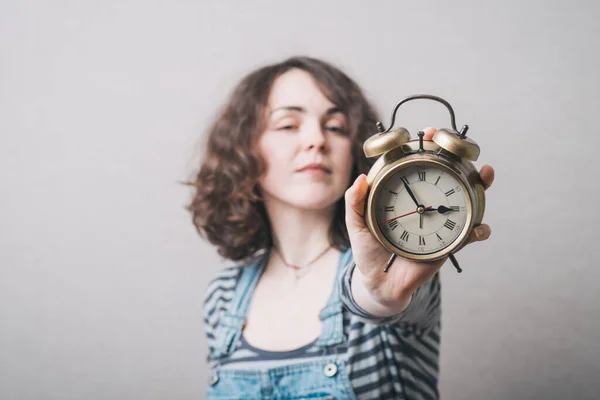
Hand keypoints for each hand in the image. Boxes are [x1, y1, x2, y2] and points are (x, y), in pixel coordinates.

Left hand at [345, 127, 494, 307]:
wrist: (380, 283)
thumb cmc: (368, 250)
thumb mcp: (356, 223)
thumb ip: (354, 202)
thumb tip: (361, 178)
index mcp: (406, 195)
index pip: (419, 165)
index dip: (427, 147)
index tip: (429, 133)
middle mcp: (427, 204)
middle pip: (449, 176)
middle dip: (463, 159)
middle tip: (464, 149)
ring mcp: (441, 222)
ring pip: (467, 199)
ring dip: (481, 186)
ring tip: (485, 176)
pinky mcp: (449, 243)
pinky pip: (470, 235)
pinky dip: (480, 230)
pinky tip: (480, 228)